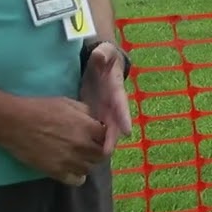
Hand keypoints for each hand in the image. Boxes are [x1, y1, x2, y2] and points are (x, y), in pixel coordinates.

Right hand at [0, 95, 106, 185]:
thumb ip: (86, 112)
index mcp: (87, 126)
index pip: (107, 137)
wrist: (14, 122)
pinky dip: (77, 176)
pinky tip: (71, 168)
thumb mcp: (68, 102)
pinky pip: (77, 180)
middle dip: (97, 150)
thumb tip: (96, 121)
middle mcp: (82, 145)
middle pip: (101, 155)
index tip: (97, 135)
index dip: (103, 136)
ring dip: (87, 163)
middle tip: (89, 147)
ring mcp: (70, 160)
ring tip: (78, 156)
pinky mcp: (57, 172)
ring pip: (90, 168)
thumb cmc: (40, 108)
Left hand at [81, 41, 132, 155]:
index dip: (124, 117)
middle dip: (112, 138)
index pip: (121, 103)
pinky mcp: (95, 114)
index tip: (127, 130)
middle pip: (115, 123)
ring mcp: (105, 110)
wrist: (101, 62)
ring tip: (97, 158)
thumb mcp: (105, 53)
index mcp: (117, 89)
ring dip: (103, 144)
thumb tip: (100, 55)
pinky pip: (96, 130)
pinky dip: (93, 140)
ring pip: (106, 130)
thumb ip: (103, 55)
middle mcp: (114, 104)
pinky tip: (85, 152)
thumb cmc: (104, 57)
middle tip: (107, 152)